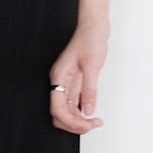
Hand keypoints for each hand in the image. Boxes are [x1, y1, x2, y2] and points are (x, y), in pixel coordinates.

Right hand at [49, 16, 107, 134]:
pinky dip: (82, 112)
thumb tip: (88, 111)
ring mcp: (67, 83)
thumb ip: (89, 89)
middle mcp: (60, 81)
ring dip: (79, 120)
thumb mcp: (92, 65)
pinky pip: (74, 103)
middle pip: (59, 113)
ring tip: (95, 122)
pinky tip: (93, 114)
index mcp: (59, 76)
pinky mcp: (75, 82)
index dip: (70, 121)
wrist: (94, 26)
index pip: (57, 108)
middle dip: (74, 124)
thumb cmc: (90, 39)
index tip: (86, 125)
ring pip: (67, 110)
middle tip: (92, 125)